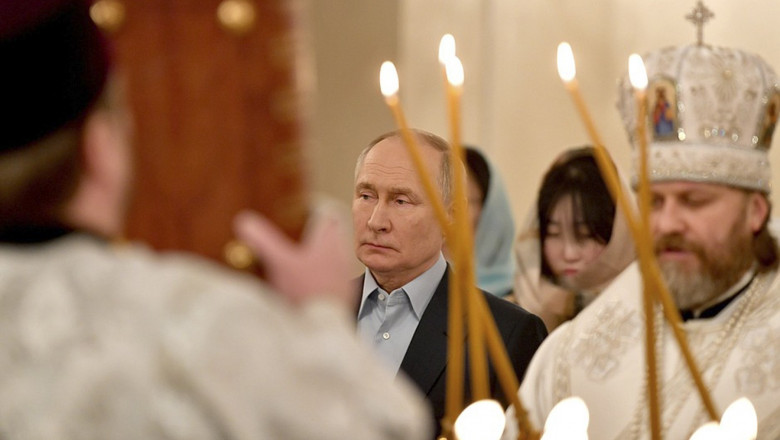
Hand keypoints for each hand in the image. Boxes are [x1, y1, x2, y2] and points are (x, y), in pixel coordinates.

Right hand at [232, 207, 353, 307]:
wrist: (324, 328)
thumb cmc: (304, 292)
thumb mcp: (279, 263)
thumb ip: (262, 240)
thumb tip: (244, 220)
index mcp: (328, 241)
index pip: (329, 210)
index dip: (314, 205)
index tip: (298, 208)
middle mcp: (340, 253)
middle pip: (333, 229)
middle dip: (316, 226)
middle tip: (297, 229)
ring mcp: (343, 273)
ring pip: (334, 251)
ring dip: (319, 248)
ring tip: (299, 254)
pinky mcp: (343, 291)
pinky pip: (335, 271)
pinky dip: (322, 269)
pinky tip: (306, 280)